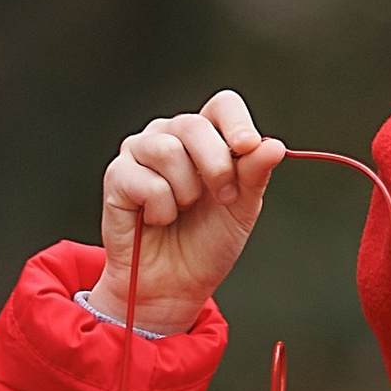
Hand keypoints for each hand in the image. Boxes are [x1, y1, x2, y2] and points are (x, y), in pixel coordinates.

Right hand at [98, 90, 283, 333]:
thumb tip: (273, 145)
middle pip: (194, 124)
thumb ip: (254, 175)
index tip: (248, 147)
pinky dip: (161, 210)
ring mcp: (140, 152)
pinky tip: (157, 219)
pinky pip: (146, 182)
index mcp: (206, 137)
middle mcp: (170, 135)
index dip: (236, 122)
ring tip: (182, 211)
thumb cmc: (206, 243)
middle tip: (222, 199)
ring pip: (168, 150)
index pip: (222, 106)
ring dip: (186, 192)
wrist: (174, 284)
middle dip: (216, 167)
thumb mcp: (242, 209)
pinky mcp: (117, 176)